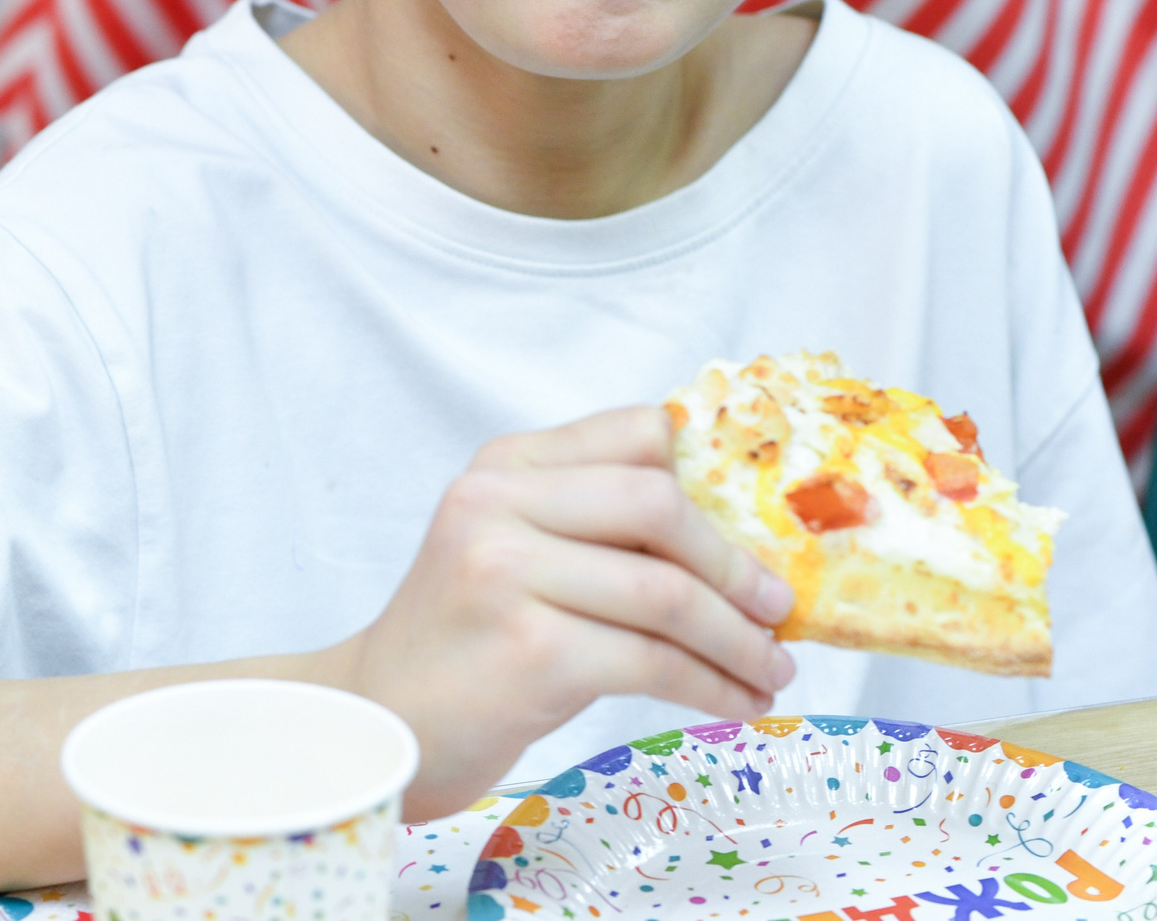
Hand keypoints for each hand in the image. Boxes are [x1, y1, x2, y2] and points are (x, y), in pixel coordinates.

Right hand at [325, 406, 796, 816]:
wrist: (380, 722)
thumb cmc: (463, 642)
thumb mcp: (509, 550)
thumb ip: (590, 523)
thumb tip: (732, 543)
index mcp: (503, 465)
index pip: (635, 435)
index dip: (706, 483)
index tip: (747, 531)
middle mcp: (498, 505)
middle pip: (658, 507)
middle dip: (734, 563)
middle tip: (777, 607)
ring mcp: (508, 576)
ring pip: (665, 593)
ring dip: (738, 638)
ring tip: (769, 668)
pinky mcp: (529, 652)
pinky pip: (652, 661)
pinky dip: (711, 685)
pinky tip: (734, 702)